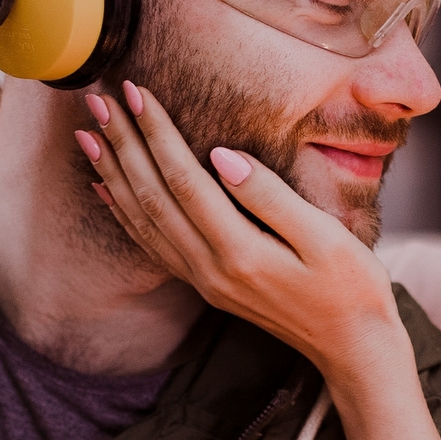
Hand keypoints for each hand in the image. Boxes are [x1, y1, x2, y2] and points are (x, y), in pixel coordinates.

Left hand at [77, 81, 408, 384]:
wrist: (353, 348)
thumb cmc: (351, 287)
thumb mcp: (325, 236)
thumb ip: (270, 196)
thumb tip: (223, 156)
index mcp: (240, 251)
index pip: (184, 180)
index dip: (157, 132)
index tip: (134, 91)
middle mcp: (211, 270)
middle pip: (152, 197)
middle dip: (122, 144)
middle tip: (96, 99)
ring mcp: (205, 282)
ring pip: (144, 221)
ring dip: (114, 174)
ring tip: (87, 135)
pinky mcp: (207, 287)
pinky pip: (152, 246)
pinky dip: (124, 214)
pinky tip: (107, 190)